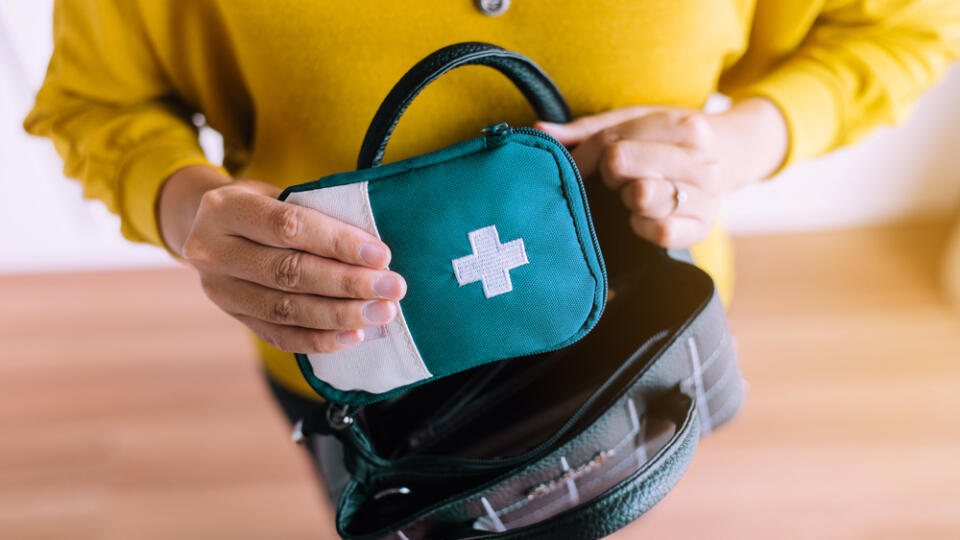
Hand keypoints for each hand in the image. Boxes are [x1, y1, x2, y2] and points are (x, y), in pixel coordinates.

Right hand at [158, 165, 406, 353]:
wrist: (207, 227)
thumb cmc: (262, 206)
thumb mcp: (278, 193)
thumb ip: (316, 215)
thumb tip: (374, 251)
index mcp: (226, 207)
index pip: (290, 227)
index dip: (339, 243)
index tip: (382, 255)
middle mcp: (213, 250)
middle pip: (289, 272)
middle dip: (348, 283)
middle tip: (392, 288)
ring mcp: (219, 289)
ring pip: (285, 309)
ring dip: (341, 315)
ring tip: (381, 313)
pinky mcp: (233, 317)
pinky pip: (279, 336)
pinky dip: (320, 340)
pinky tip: (354, 337)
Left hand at [536, 97, 786, 247]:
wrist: (733, 156)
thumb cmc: (669, 140)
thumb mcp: (636, 122)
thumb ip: (587, 130)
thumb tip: (540, 131)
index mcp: (683, 126)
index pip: (613, 141)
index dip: (584, 157)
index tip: (578, 166)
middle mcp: (700, 159)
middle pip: (623, 164)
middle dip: (611, 174)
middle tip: (620, 177)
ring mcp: (707, 195)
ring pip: (642, 197)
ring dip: (628, 198)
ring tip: (637, 193)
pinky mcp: (703, 228)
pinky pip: (658, 232)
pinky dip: (643, 226)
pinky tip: (644, 217)